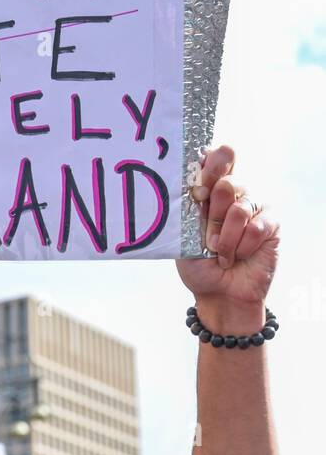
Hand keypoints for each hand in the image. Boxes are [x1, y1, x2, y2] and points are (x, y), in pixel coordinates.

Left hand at [176, 145, 279, 331]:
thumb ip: (189, 210)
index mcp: (210, 190)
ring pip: (240, 208)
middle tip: (208, 239)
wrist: (219, 295)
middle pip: (227, 181)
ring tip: (221, 255)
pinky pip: (256, 227)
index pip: (216, 158)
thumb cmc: (199, 267)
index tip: (198, 192)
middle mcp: (234, 194)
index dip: (209, 167)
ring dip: (226, 238)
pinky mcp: (271, 223)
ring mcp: (254, 206)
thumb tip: (196, 188)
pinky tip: (239, 257)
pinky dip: (242, 247)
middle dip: (213, 216)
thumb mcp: (184, 238)